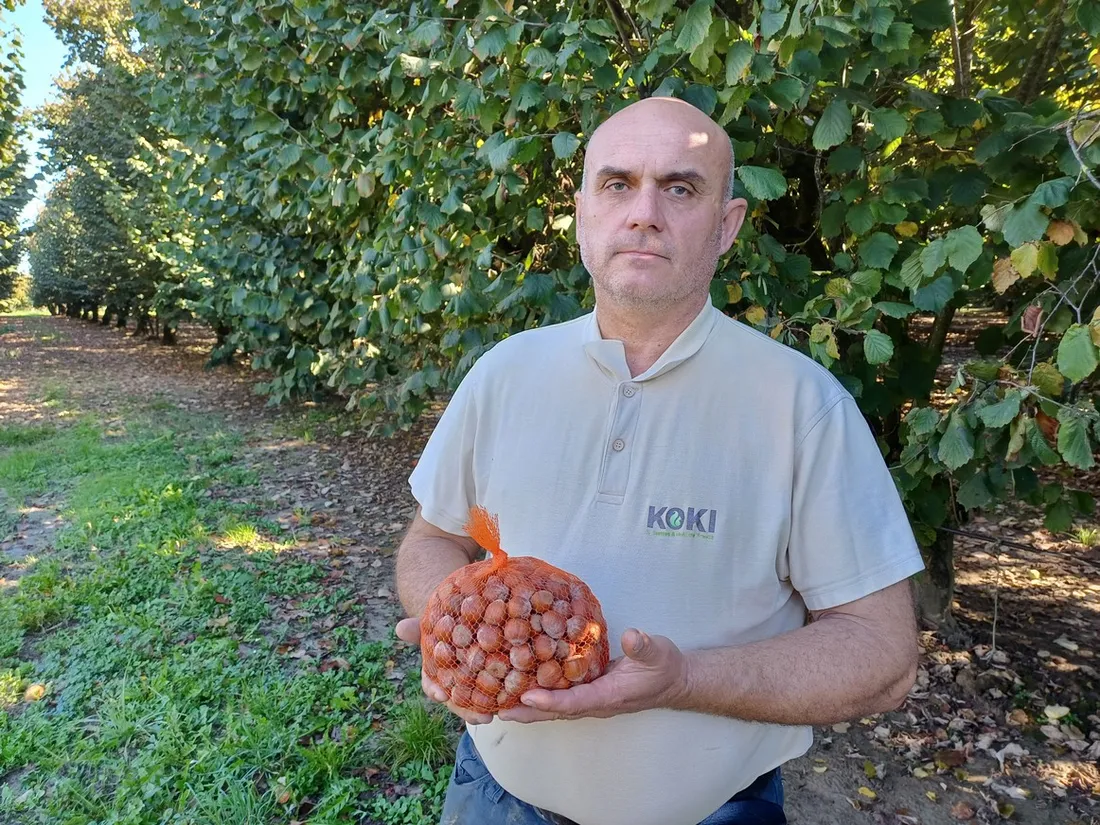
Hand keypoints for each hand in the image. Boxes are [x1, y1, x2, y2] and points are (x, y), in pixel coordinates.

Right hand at [395, 617, 494, 724]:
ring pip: (477, 702)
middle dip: (466, 710)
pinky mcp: (495, 680)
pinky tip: (511, 703)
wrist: (468, 617)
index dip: (435, 691)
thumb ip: (418, 629)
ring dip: (484, 711)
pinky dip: (503, 698)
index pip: (433, 687)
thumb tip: (399, 628)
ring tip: (492, 716)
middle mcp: (454, 685)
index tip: (439, 694)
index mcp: (437, 675)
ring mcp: (474, 685)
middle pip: (458, 701)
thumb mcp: (432, 625)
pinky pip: (498, 692)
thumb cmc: (446, 623)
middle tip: (477, 717)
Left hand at [497, 628, 688, 723]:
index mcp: (609, 696)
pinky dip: (539, 695)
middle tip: (496, 710)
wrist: (675, 680)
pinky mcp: (589, 690)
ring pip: (555, 707)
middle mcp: (595, 702)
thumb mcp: (658, 653)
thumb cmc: (665, 667)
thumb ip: (643, 646)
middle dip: (527, 712)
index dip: (550, 701)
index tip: (526, 697)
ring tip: (498, 701)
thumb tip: (631, 636)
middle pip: (556, 711)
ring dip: (527, 707)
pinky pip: (560, 696)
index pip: (574, 702)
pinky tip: (520, 686)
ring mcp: (591, 699)